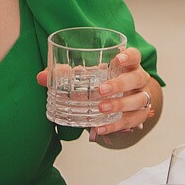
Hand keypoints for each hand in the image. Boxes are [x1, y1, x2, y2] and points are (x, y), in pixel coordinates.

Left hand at [36, 47, 156, 138]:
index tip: (117, 58)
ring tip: (101, 109)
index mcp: (128, 66)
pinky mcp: (141, 115)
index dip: (128, 56)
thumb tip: (42, 77)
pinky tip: (100, 129)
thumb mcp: (91, 77)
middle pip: (137, 78)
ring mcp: (142, 97)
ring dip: (120, 105)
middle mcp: (139, 80)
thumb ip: (68, 76)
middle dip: (120, 84)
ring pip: (139, 100)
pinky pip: (132, 121)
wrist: (129, 100)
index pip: (135, 56)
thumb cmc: (107, 83)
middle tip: (101, 90)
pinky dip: (116, 126)